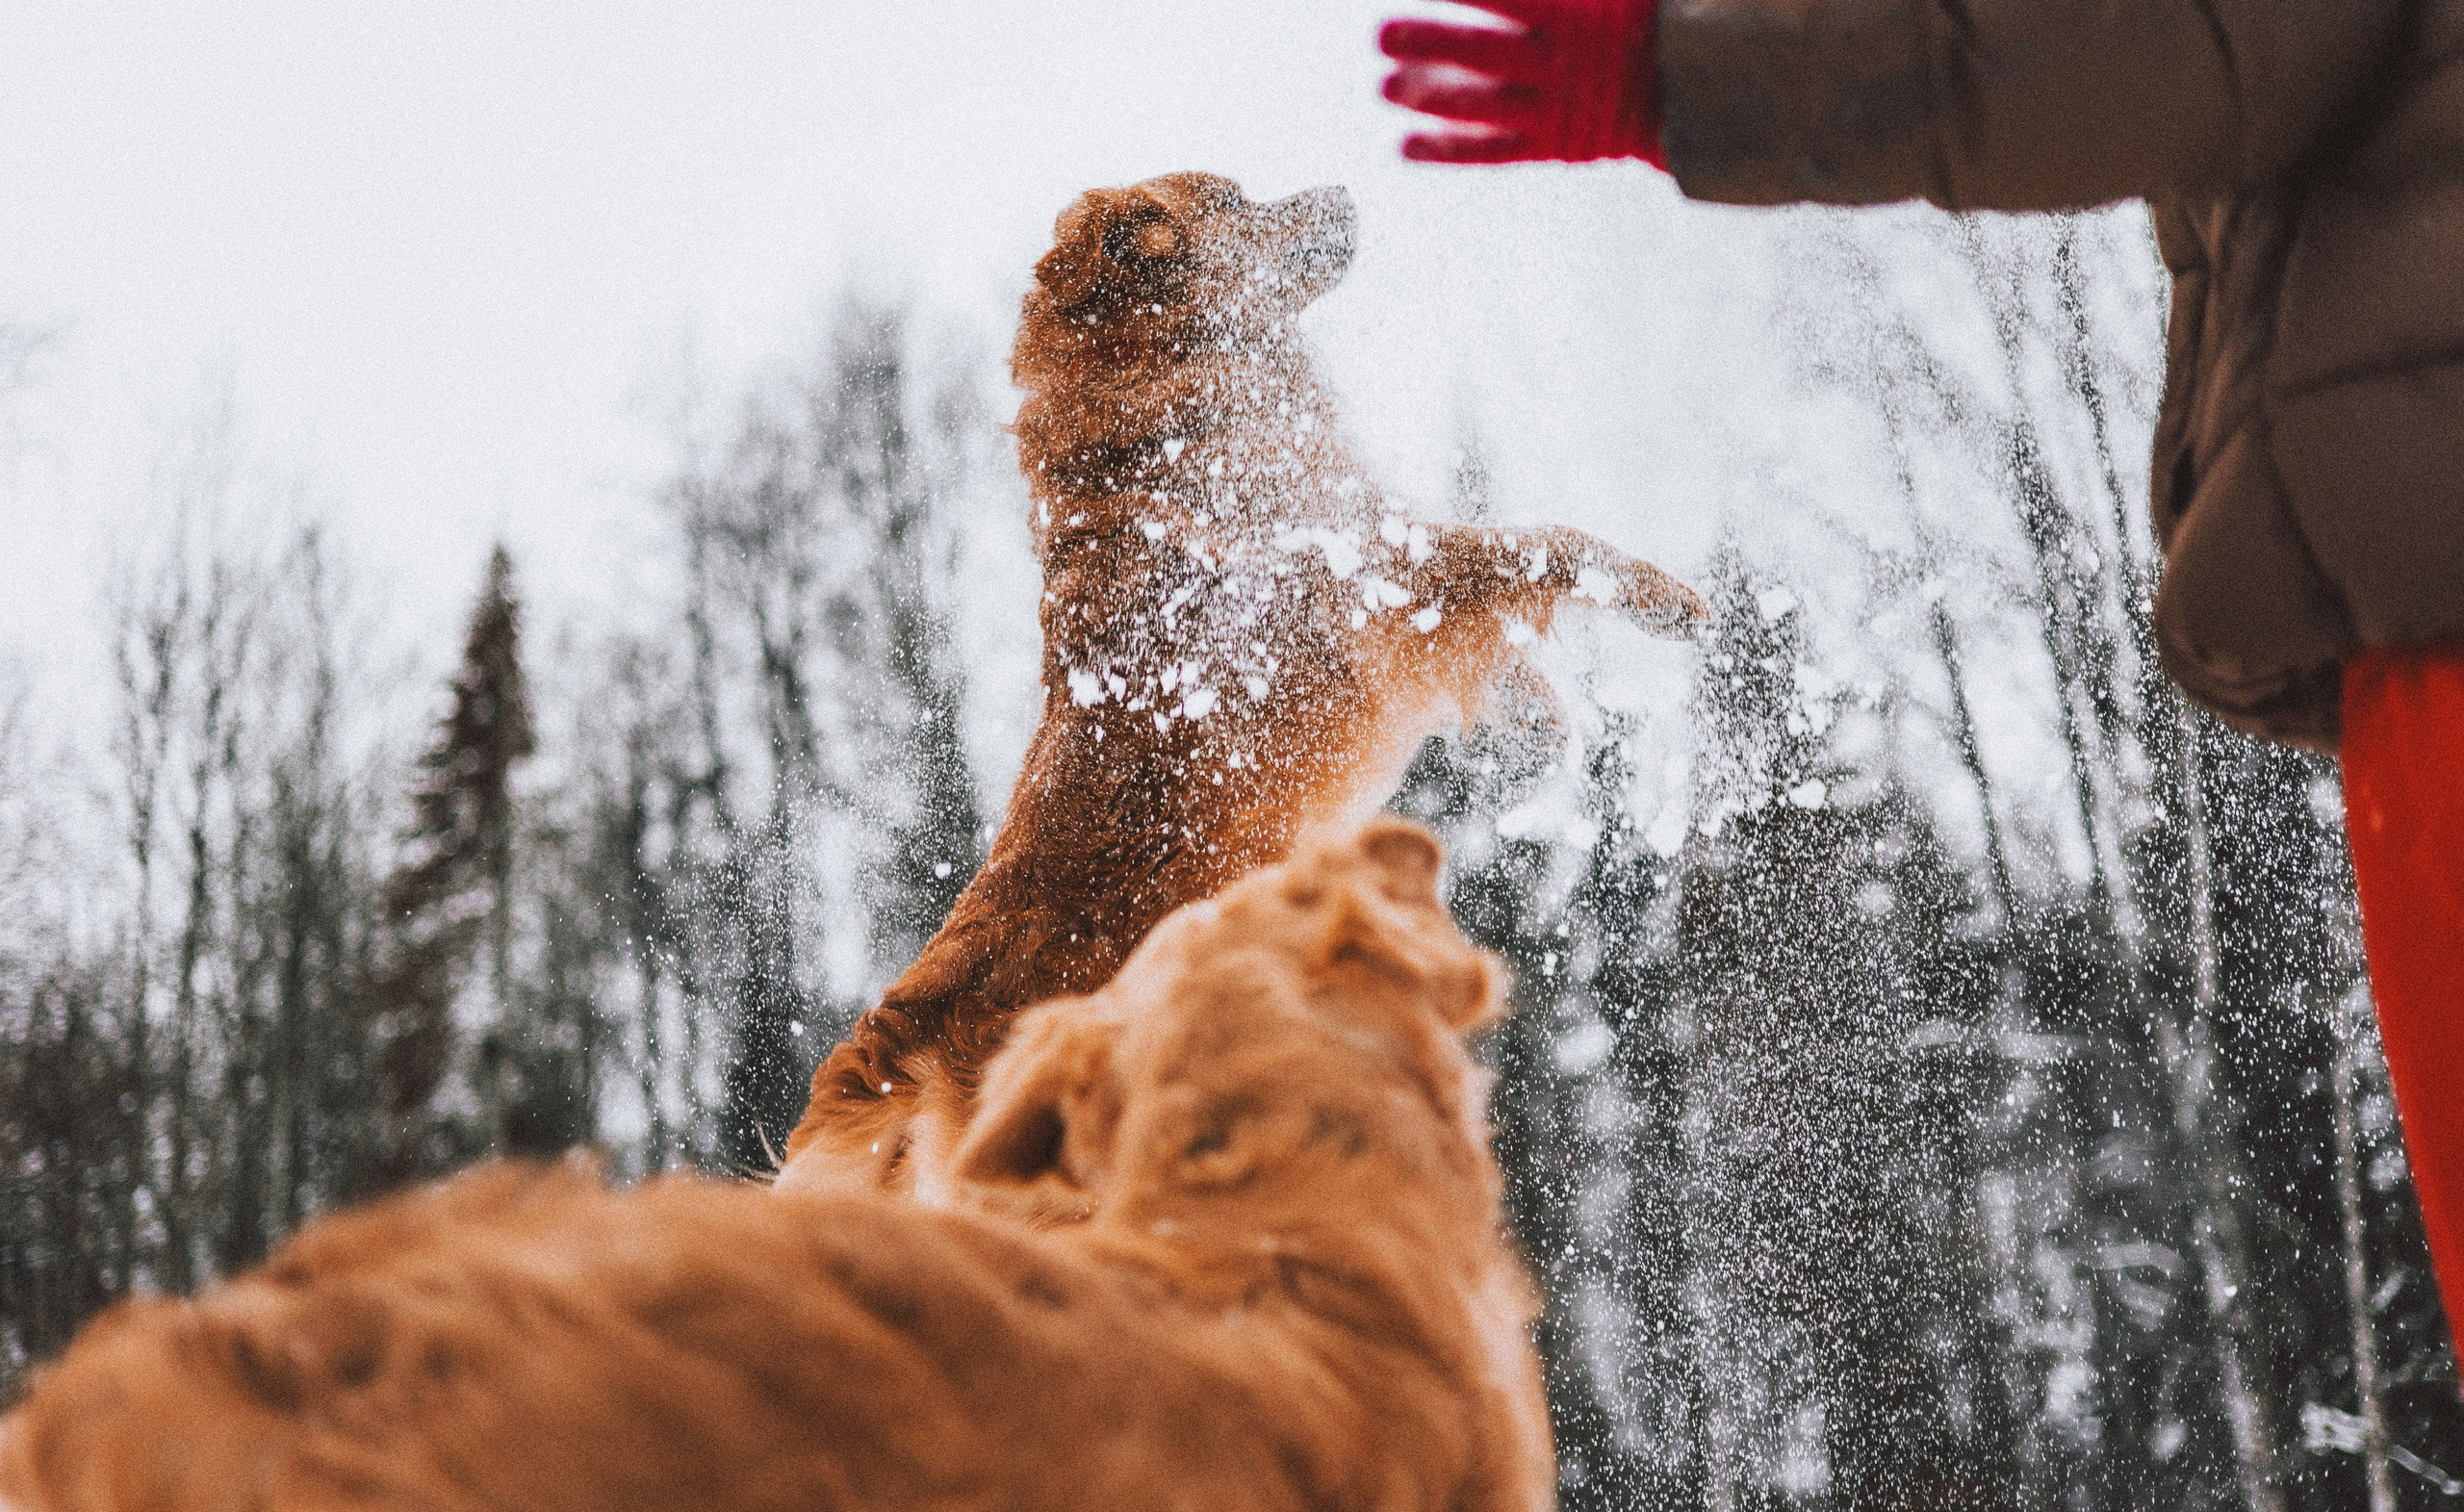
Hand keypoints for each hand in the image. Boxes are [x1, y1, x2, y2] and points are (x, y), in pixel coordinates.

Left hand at [1378, 0, 1664, 166]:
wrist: (1686, 95)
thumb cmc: (1643, 25)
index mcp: (1577, 19)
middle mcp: (1560, 67)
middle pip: (1483, 55)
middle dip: (1430, 44)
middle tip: (1381, 36)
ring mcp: (1554, 111)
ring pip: (1481, 108)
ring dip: (1429, 98)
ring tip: (1385, 88)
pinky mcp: (1552, 147)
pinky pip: (1494, 152)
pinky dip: (1448, 150)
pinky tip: (1406, 145)